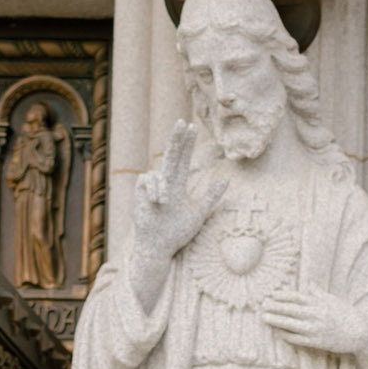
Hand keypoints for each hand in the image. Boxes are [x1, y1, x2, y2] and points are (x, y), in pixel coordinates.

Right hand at [129, 122, 221, 289]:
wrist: (159, 246)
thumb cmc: (178, 232)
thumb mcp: (199, 213)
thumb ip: (211, 196)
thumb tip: (227, 179)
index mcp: (178, 185)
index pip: (183, 159)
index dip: (187, 143)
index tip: (192, 127)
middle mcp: (165, 182)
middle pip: (171, 154)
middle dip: (177, 139)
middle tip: (182, 122)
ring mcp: (152, 186)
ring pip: (158, 172)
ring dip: (162, 188)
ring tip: (164, 204)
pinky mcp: (140, 191)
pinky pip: (147, 180)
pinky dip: (154, 191)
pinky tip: (156, 203)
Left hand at [264, 288, 367, 359]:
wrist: (361, 333)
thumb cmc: (347, 315)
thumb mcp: (334, 300)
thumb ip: (319, 293)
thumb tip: (309, 284)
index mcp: (318, 302)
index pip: (295, 296)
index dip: (281, 295)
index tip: (271, 294)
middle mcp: (314, 314)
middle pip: (289, 309)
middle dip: (274, 307)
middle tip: (261, 305)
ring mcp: (314, 329)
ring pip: (290, 324)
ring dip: (276, 320)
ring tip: (264, 318)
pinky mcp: (316, 342)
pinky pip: (297, 339)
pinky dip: (286, 335)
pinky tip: (278, 333)